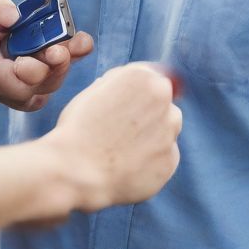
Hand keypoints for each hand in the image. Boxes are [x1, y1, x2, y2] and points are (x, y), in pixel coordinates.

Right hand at [44, 63, 181, 211]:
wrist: (77, 171)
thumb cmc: (79, 128)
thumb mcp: (96, 90)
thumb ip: (121, 82)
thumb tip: (136, 86)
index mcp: (143, 77)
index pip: (151, 77)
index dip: (135, 92)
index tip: (122, 106)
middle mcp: (163, 100)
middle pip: (164, 103)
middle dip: (150, 113)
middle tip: (123, 129)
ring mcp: (169, 131)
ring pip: (167, 129)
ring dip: (154, 135)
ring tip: (124, 148)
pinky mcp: (170, 160)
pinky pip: (165, 156)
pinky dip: (152, 160)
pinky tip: (129, 165)